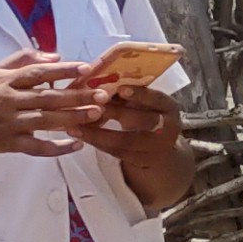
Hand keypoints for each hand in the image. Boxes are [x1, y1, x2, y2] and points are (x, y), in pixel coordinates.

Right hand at [0, 51, 88, 160]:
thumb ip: (23, 59)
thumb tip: (56, 56)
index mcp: (5, 80)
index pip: (38, 73)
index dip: (62, 70)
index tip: (87, 68)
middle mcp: (8, 101)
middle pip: (47, 98)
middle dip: (77, 96)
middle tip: (103, 94)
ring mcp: (10, 124)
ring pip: (45, 121)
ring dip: (73, 118)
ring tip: (97, 114)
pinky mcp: (11, 144)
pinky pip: (37, 148)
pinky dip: (58, 148)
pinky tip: (78, 144)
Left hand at [62, 76, 180, 158]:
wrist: (160, 146)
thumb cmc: (145, 114)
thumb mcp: (143, 102)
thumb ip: (126, 93)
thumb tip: (96, 80)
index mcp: (169, 107)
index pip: (156, 99)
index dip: (140, 94)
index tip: (120, 89)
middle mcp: (168, 127)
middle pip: (143, 121)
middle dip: (115, 113)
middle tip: (89, 106)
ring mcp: (157, 148)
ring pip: (126, 141)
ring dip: (98, 134)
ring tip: (73, 126)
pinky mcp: (142, 161)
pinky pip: (117, 152)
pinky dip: (97, 143)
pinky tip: (80, 136)